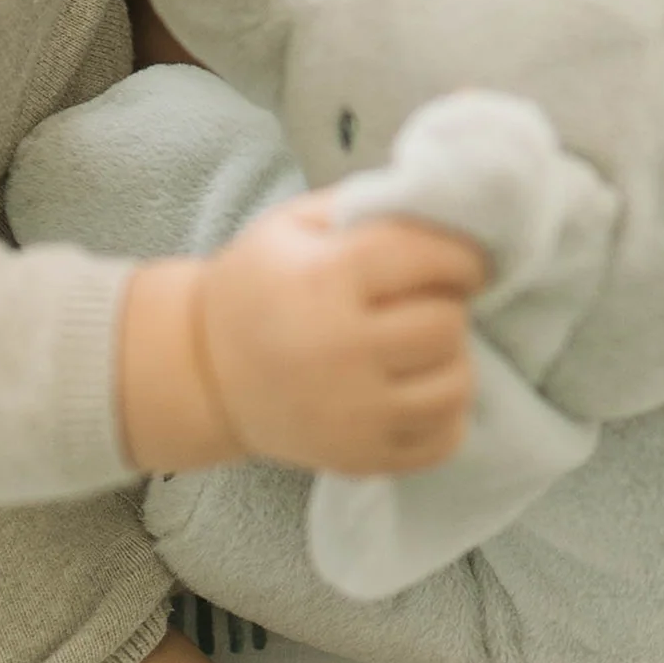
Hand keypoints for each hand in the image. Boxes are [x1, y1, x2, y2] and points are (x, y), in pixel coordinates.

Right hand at [118, 196, 487, 476]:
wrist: (201, 373)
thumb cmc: (257, 288)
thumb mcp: (293, 226)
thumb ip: (368, 208)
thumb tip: (446, 205)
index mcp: (324, 281)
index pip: (432, 259)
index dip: (461, 256)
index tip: (458, 262)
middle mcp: (340, 351)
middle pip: (446, 325)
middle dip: (446, 307)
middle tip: (424, 304)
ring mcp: (351, 414)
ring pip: (455, 385)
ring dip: (449, 361)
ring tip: (420, 350)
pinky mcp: (359, 457)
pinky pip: (444, 440)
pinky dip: (443, 415)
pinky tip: (415, 391)